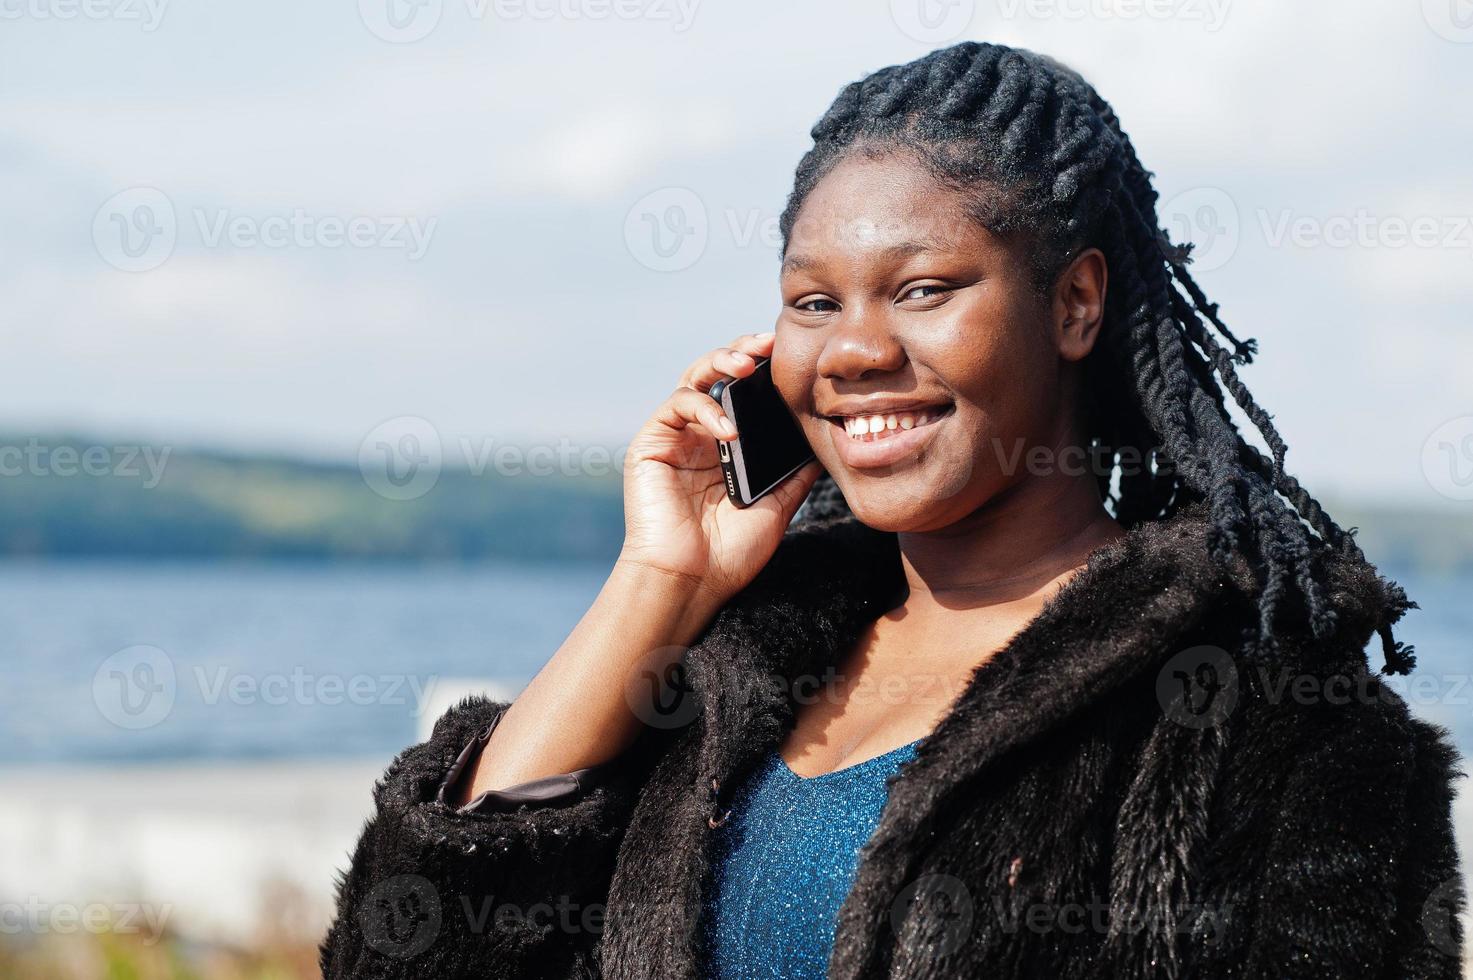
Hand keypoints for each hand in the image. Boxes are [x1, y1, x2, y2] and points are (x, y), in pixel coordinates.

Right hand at [619, 331, 820, 606]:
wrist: (692, 582)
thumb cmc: (730, 552)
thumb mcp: (778, 505)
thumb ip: (796, 471)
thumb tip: (828, 440)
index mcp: (726, 446)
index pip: (745, 392)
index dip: (764, 369)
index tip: (790, 355)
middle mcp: (699, 435)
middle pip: (718, 373)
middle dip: (743, 350)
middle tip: (768, 342)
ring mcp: (674, 437)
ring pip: (694, 377)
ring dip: (721, 362)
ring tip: (747, 364)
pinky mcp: (651, 444)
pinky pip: (677, 405)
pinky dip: (705, 409)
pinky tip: (729, 431)